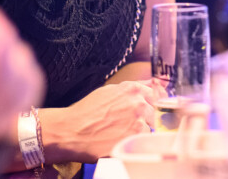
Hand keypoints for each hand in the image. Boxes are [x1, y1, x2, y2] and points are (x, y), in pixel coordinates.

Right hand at [39, 81, 158, 162]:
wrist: (70, 131)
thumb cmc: (86, 112)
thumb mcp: (109, 92)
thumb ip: (132, 89)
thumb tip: (152, 85)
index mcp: (133, 89)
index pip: (157, 94)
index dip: (155, 103)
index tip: (153, 108)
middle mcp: (138, 103)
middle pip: (155, 112)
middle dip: (147, 118)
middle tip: (131, 125)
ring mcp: (138, 121)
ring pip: (150, 127)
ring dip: (141, 131)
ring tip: (122, 133)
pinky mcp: (134, 138)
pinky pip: (142, 140)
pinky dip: (134, 142)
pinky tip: (120, 141)